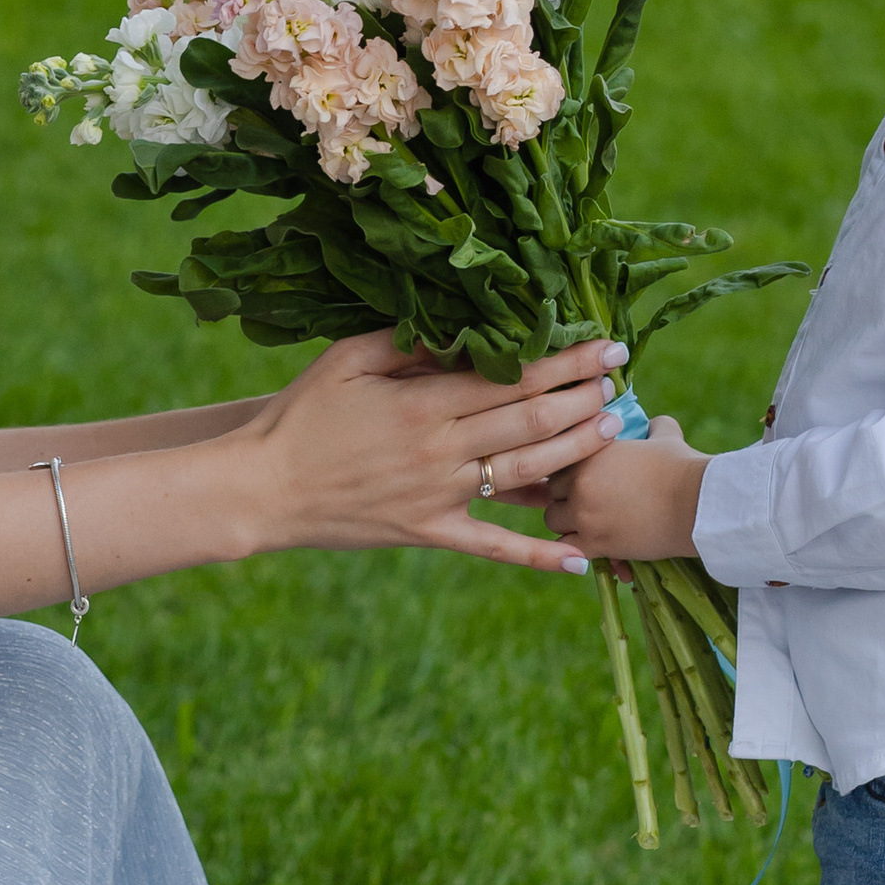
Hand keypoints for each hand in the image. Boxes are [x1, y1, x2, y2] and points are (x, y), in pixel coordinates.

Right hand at [242, 331, 627, 573]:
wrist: (263, 489)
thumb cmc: (301, 416)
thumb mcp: (346, 360)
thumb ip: (406, 341)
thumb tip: (460, 325)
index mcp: (423, 402)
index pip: (511, 378)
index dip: (564, 360)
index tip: (604, 343)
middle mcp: (441, 449)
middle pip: (531, 421)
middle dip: (583, 397)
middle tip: (621, 378)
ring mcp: (439, 496)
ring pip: (525, 472)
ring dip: (575, 451)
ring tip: (612, 429)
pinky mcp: (429, 533)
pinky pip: (492, 546)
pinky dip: (537, 556)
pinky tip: (579, 559)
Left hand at [544, 410, 707, 560]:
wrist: (697, 503)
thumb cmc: (683, 467)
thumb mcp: (666, 436)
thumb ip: (654, 427)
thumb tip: (655, 422)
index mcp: (590, 449)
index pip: (557, 458)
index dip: (568, 470)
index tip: (581, 479)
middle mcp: (580, 480)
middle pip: (551, 491)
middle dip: (566, 496)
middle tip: (586, 503)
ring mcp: (584, 512)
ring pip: (553, 520)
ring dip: (568, 523)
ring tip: (590, 525)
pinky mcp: (595, 541)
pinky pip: (566, 548)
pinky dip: (577, 549)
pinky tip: (594, 546)